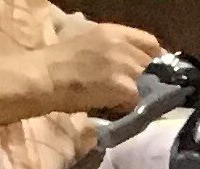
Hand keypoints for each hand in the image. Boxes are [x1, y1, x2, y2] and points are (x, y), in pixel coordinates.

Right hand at [35, 17, 161, 114]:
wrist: (44, 77)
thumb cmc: (59, 61)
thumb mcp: (87, 40)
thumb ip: (113, 47)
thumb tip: (134, 58)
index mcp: (113, 32)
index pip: (151, 43)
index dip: (155, 58)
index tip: (152, 71)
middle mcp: (122, 46)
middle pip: (152, 66)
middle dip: (147, 79)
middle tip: (133, 89)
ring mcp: (125, 66)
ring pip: (148, 85)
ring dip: (138, 94)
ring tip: (120, 98)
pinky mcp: (125, 87)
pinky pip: (137, 101)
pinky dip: (128, 106)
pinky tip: (113, 106)